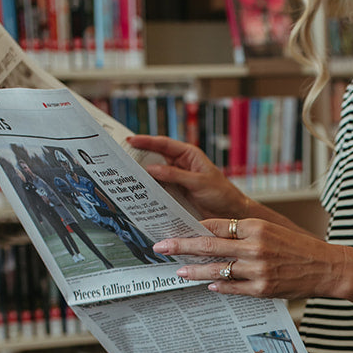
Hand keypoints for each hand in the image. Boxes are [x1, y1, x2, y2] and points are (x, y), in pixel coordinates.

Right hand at [126, 134, 249, 219]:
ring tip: (125, 174)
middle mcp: (181, 165)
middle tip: (121, 157)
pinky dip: (150, 189)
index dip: (146, 141)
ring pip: (155, 174)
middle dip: (139, 156)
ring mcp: (177, 179)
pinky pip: (159, 188)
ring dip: (142, 175)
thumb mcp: (198, 182)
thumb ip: (175, 175)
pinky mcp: (176, 193)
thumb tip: (152, 169)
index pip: (164, 144)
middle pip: (156, 157)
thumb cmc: (222, 193)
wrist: (231, 213)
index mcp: (188, 155)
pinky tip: (139, 191)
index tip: (130, 140)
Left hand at [153, 216, 349, 300]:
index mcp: (256, 227)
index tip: (174, 229)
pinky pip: (232, 288)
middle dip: (181, 245)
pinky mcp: (263, 289)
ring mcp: (258, 270)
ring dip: (194, 270)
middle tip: (160, 246)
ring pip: (217, 269)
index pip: (216, 225)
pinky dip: (218, 286)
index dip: (193, 228)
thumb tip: (212, 236)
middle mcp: (255, 247)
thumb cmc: (298, 248)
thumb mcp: (271, 230)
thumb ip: (243, 233)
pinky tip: (207, 285)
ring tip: (178, 271)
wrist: (327, 267)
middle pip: (209, 245)